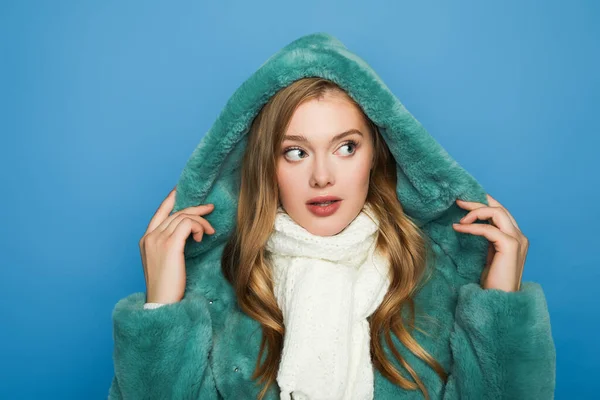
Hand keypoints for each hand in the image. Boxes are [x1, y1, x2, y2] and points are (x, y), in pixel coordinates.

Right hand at [139, 185, 215, 303]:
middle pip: (175, 212)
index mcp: (145, 239)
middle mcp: (150, 236)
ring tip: (210, 232)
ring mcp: (158, 239)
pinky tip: (202, 237)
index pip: (160, 211)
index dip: (171, 198)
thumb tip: (188, 234)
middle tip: (210, 209)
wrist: (161, 303)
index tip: (182, 190)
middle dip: (195, 209)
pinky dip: (199, 227)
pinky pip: (188, 224)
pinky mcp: (170, 244)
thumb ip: (170, 245)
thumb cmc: (166, 287)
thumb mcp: (164, 262)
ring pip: (183, 216)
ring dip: (201, 221)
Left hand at [452, 193, 527, 291]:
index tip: (465, 202)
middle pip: (499, 208)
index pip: (501, 212)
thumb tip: (471, 224)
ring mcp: (517, 240)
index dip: (484, 203)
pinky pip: (488, 228)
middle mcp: (519, 236)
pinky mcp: (510, 246)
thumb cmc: (493, 282)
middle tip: (458, 201)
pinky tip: (458, 228)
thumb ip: (487, 240)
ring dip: (475, 211)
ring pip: (497, 212)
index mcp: (515, 237)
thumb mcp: (490, 255)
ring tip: (459, 218)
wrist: (500, 300)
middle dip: (477, 202)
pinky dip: (472, 226)